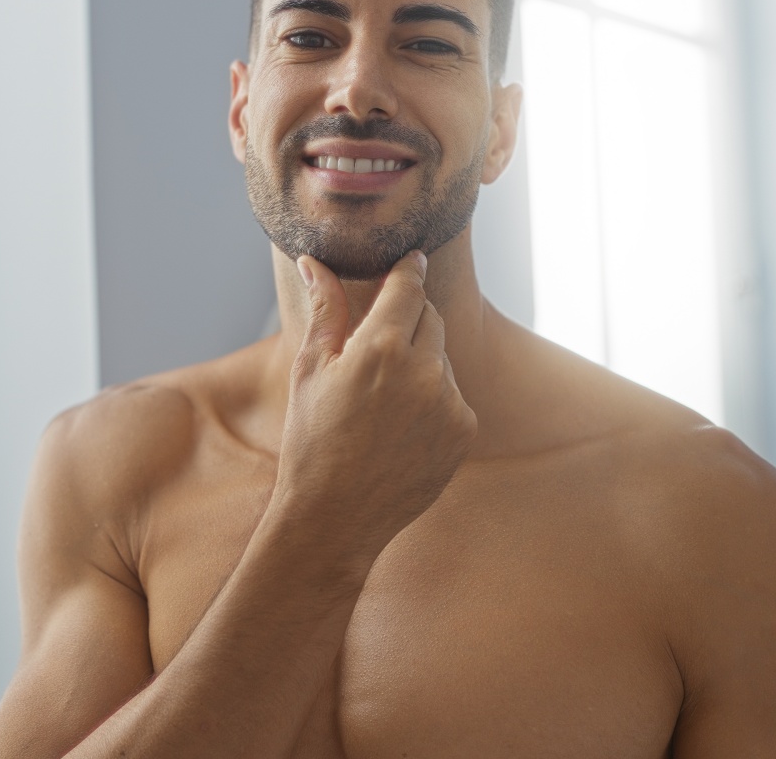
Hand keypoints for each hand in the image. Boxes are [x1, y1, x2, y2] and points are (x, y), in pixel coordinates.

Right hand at [273, 251, 476, 556]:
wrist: (335, 518)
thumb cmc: (311, 440)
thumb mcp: (310, 370)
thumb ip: (325, 309)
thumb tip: (313, 261)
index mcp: (381, 348)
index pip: (409, 286)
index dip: (409, 268)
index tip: (412, 258)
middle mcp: (424, 371)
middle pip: (430, 316)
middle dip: (409, 319)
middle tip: (378, 345)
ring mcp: (450, 402)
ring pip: (441, 357)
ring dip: (420, 362)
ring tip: (382, 402)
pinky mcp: (465, 430)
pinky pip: (453, 394)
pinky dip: (434, 397)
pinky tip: (401, 426)